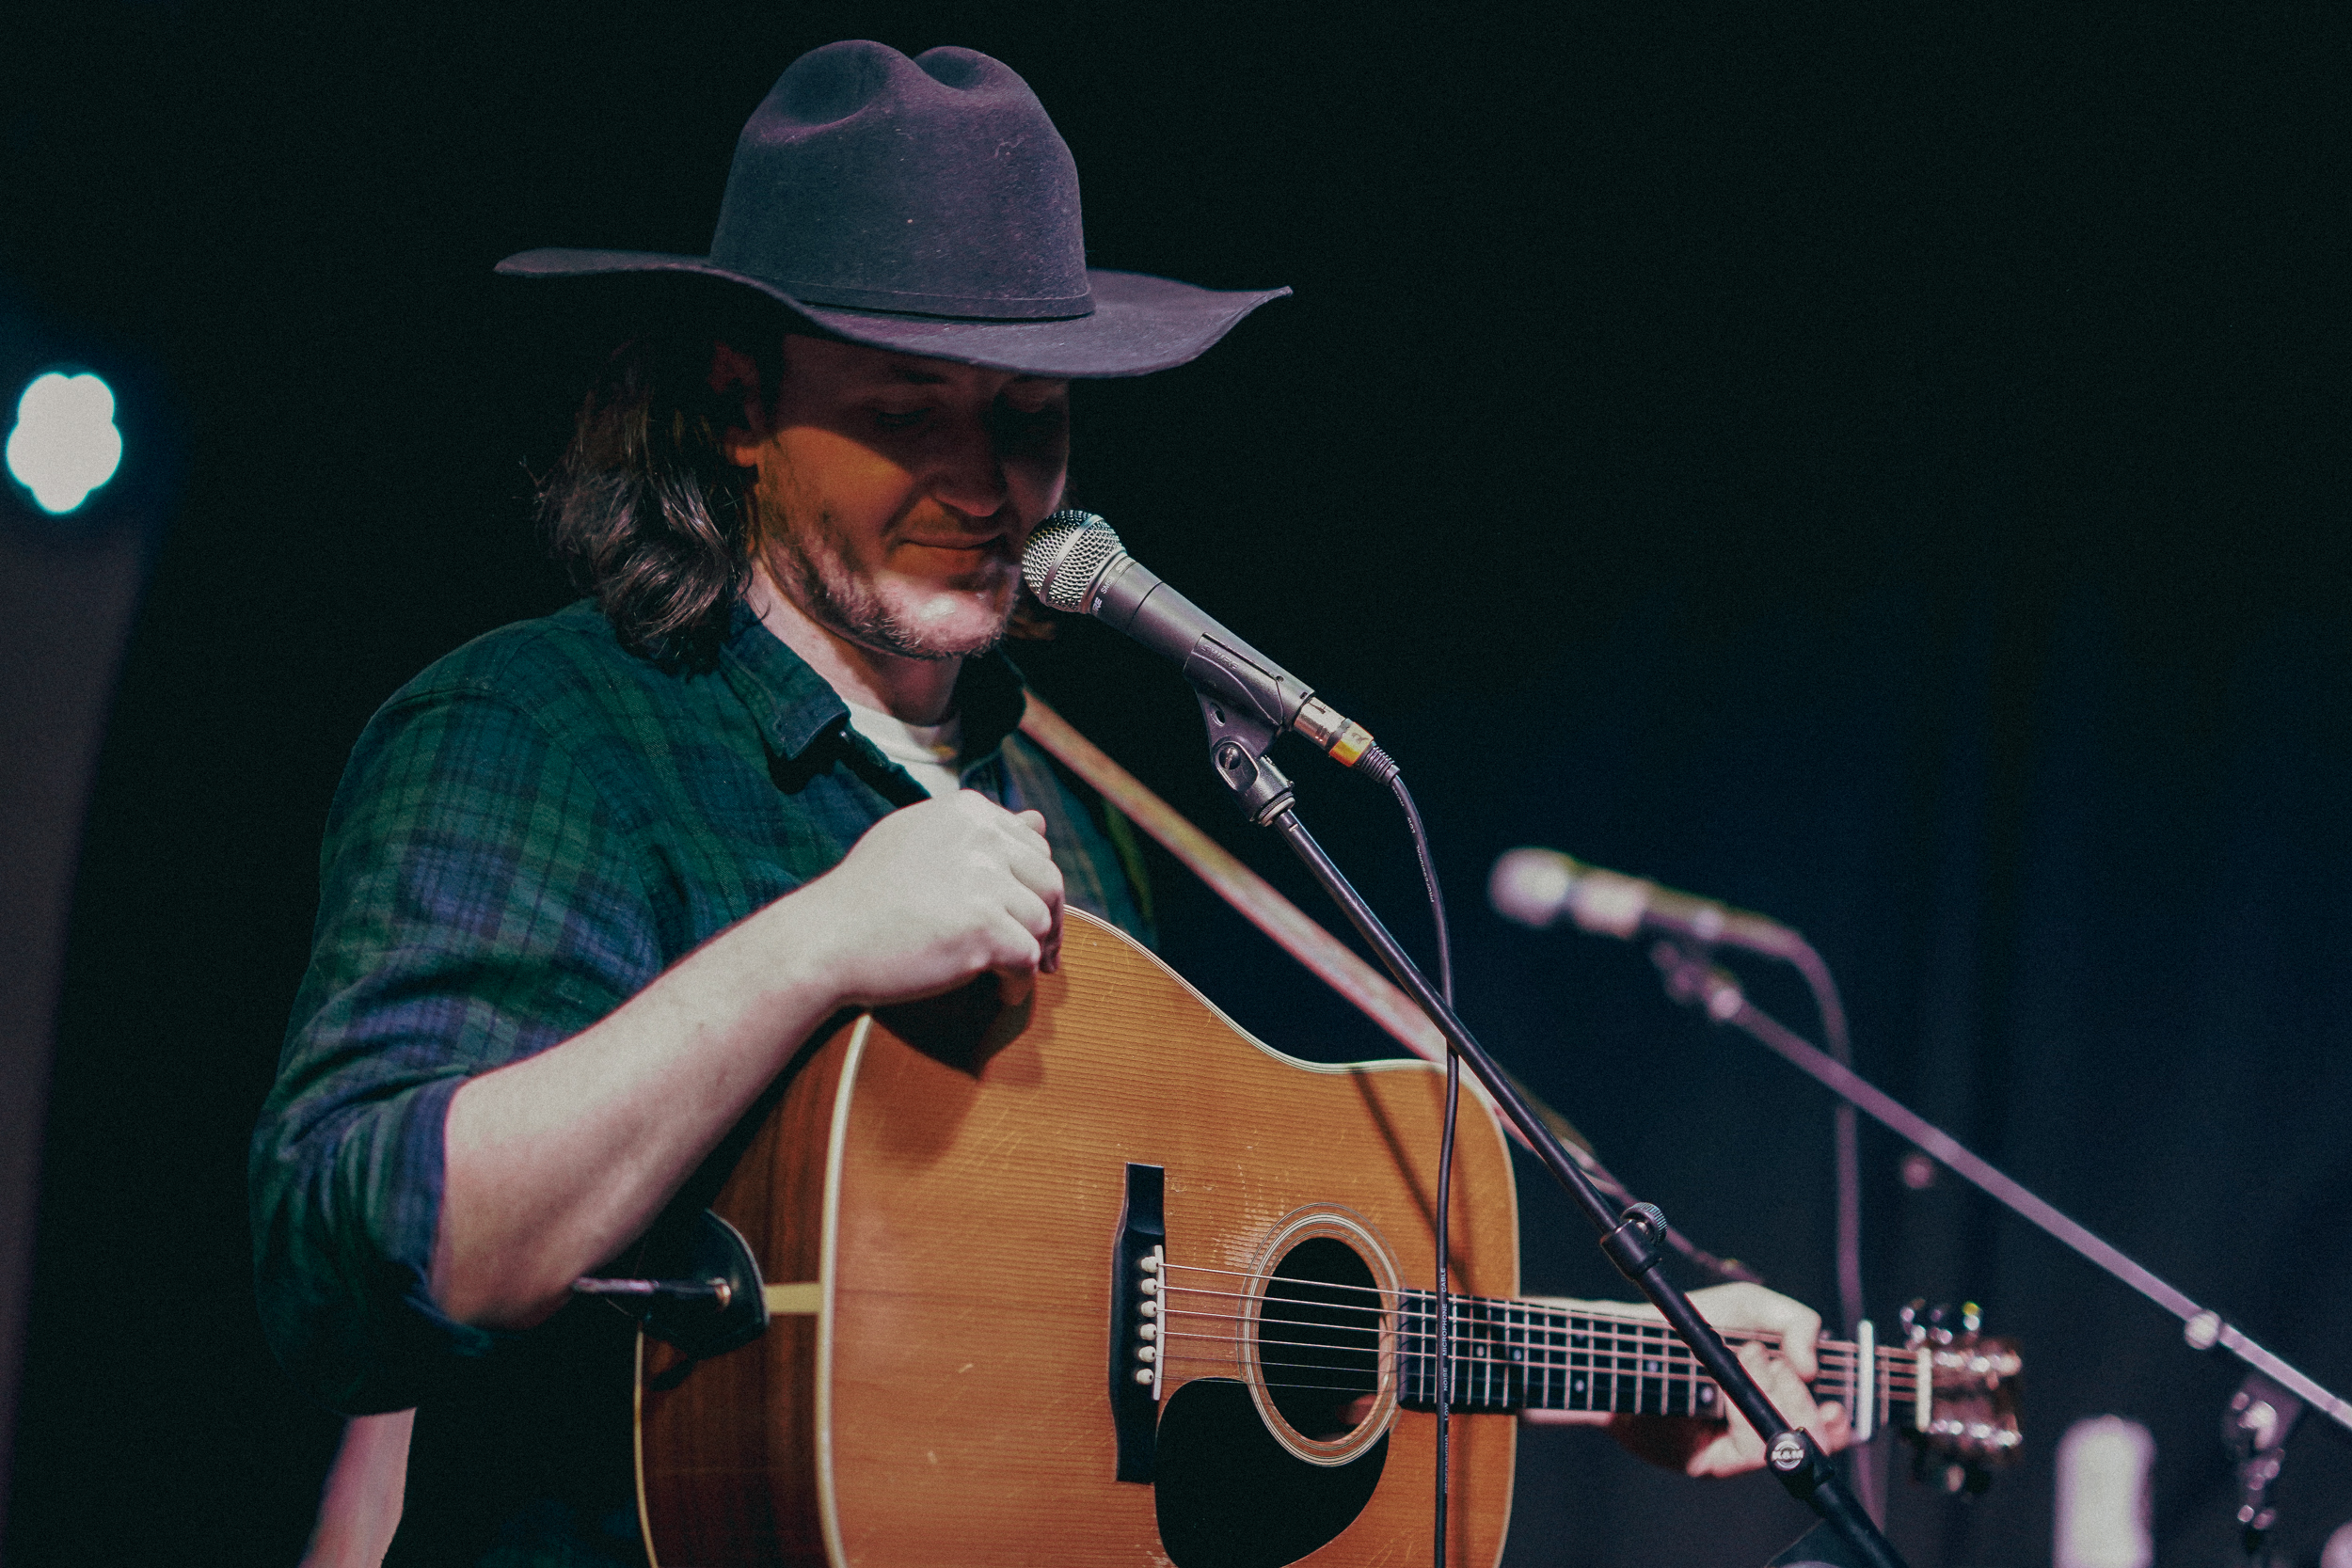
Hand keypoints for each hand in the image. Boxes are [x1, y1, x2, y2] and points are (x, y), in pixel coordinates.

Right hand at [791, 791, 1062, 1007]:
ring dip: (1030, 951)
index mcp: (968, 811)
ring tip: (1006, 970)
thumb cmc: (865, 895)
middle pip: (1049, 881)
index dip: (1033, 886)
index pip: (1034, 846)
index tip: (1023, 913)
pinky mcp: (984, 927)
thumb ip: (977, 831)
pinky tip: (998, 990)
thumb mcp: (918, 840)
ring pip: (1041, 922)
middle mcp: (981, 837)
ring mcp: (984, 881)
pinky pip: (1026, 959)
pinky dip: (1017, 982)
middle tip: (1038, 951)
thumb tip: (1039, 820)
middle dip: (1048, 920)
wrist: (824, 940)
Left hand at [1605, 1282, 1853, 1477]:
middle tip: (1789, 1367)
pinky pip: (1745, 1452)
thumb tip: (1812, 1366)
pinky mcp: (1706, 1462)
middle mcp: (1754, 1431)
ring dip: (1777, 1401)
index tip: (1836, 1408)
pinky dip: (1747, 1414)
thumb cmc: (1688, 1319)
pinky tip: (1735, 1384)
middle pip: (1807, 1442)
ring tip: (1755, 1356)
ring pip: (1777, 1444)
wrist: (1629, 1336)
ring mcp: (1731, 1450)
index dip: (1838, 1428)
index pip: (1819, 1430)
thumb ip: (1795, 1321)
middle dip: (1803, 1404)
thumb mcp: (1748, 1306)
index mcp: (1772, 1401)